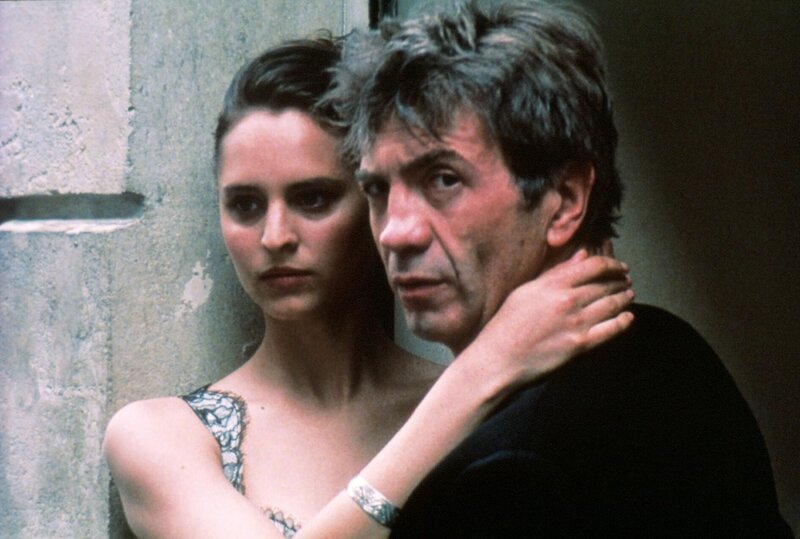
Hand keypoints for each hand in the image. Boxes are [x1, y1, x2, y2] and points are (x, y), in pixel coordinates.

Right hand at [460, 248, 633, 400]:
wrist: (499, 358)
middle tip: (627, 281)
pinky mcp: (580, 345)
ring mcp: (576, 323)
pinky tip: (628, 318)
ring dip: (624, 298)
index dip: (612, 264)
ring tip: (629, 295)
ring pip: (612, 305)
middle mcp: (568, 300)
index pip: (594, 266)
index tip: (619, 267)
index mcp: (554, 284)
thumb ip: (556, 272)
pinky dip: (623, 322)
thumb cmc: (507, 323)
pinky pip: (611, 330)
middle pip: (606, 285)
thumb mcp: (527, 290)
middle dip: (620, 282)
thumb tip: (581, 256)